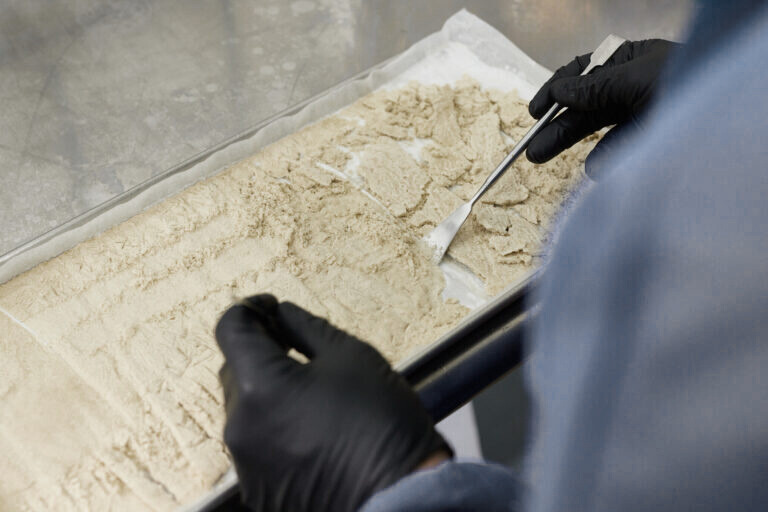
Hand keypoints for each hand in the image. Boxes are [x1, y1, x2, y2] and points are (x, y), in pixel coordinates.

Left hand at [215, 295, 450, 511]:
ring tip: (308, 392)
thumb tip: (281, 314)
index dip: (249, 310)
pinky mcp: (258, 488)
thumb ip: (306, 327)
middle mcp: (240, 426)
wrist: (400, 494)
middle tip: (294, 345)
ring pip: (244, 409)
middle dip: (258, 351)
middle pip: (233, 370)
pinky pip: (255, 443)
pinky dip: (272, 426)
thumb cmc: (380, 420)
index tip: (271, 307)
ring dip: (265, 390)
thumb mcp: (351, 356)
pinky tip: (309, 427)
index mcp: (259, 386)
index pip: (230, 330)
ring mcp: (246, 463)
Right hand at [526, 39, 679, 177]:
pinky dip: (603, 161)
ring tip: (541, 157)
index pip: (583, 73)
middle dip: (555, 126)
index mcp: (630, 61)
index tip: (535, 112)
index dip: (555, 91)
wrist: (724, 120)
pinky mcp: (647, 143)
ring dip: (567, 143)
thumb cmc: (687, 82)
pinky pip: (617, 152)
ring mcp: (639, 116)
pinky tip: (595, 169)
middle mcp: (632, 88)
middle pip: (583, 106)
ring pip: (594, 131)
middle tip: (531, 148)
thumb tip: (559, 91)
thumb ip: (594, 87)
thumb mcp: (634, 79)